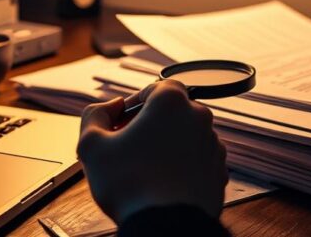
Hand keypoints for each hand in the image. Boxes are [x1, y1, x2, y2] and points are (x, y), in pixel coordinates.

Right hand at [77, 80, 227, 223]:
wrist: (165, 227)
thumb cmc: (129, 185)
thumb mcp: (92, 144)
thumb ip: (95, 115)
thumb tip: (111, 108)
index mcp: (172, 101)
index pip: (153, 88)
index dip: (133, 105)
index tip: (119, 124)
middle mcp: (199, 118)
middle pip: (171, 113)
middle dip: (150, 126)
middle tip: (128, 148)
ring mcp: (213, 146)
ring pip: (185, 137)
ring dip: (167, 147)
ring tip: (144, 171)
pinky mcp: (219, 172)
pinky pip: (197, 162)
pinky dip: (182, 167)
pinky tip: (162, 184)